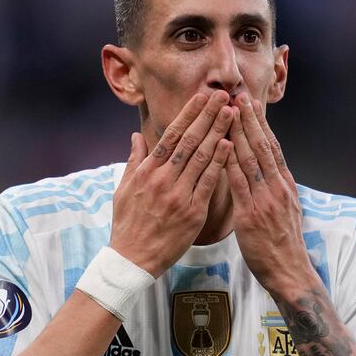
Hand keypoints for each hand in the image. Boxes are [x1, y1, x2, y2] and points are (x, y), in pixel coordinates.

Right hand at [110, 91, 234, 276]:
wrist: (132, 260)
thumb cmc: (128, 224)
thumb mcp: (123, 189)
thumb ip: (133, 161)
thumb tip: (136, 137)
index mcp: (146, 171)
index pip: (171, 135)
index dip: (188, 114)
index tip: (202, 97)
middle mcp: (162, 179)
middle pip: (189, 140)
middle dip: (208, 115)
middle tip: (224, 95)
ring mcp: (178, 195)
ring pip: (201, 157)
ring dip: (218, 131)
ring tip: (232, 112)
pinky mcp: (192, 212)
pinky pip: (208, 183)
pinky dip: (219, 162)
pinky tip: (229, 145)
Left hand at [224, 93, 312, 292]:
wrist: (290, 271)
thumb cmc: (283, 244)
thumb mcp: (285, 210)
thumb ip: (273, 189)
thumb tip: (265, 172)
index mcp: (284, 185)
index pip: (272, 147)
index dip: (261, 124)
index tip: (250, 104)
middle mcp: (277, 187)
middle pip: (262, 146)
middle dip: (249, 119)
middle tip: (238, 96)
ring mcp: (265, 199)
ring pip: (251, 159)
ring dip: (239, 133)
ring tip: (229, 111)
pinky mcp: (251, 214)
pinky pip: (239, 184)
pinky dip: (231, 163)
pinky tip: (223, 147)